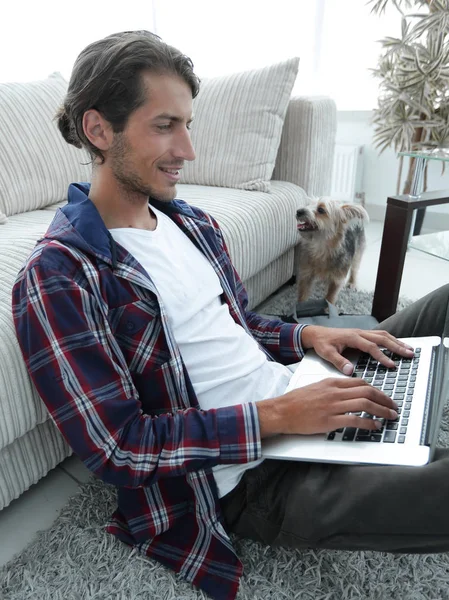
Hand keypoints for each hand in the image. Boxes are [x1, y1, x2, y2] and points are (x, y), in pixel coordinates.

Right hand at [257, 377, 397, 437]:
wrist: (281, 411)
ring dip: (381, 410)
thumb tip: (350, 393)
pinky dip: (368, 423)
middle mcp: (334, 392)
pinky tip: (375, 426)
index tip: (384, 397)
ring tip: (390, 416)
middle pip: (367, 391)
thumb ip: (334, 389)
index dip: (377, 390)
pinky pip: (354, 420)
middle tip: (393, 406)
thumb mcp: (317, 387)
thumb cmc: (296, 401)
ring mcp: (332, 406)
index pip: (361, 382)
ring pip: (364, 404)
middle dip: (384, 399)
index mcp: (332, 383)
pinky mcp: (329, 420)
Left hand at [301, 325, 414, 374]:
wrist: (316, 333)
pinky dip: (391, 339)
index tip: (392, 365)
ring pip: (383, 335)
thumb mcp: (327, 353)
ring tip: (409, 349)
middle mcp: (360, 333)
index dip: (382, 356)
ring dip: (397, 342)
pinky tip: (397, 345)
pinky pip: (380, 335)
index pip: (371, 347)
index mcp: (352, 338)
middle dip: (397, 346)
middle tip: (410, 354)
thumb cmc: (322, 343)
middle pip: (383, 338)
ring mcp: (362, 332)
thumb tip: (350, 371)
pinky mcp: (362, 334)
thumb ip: (338, 361)